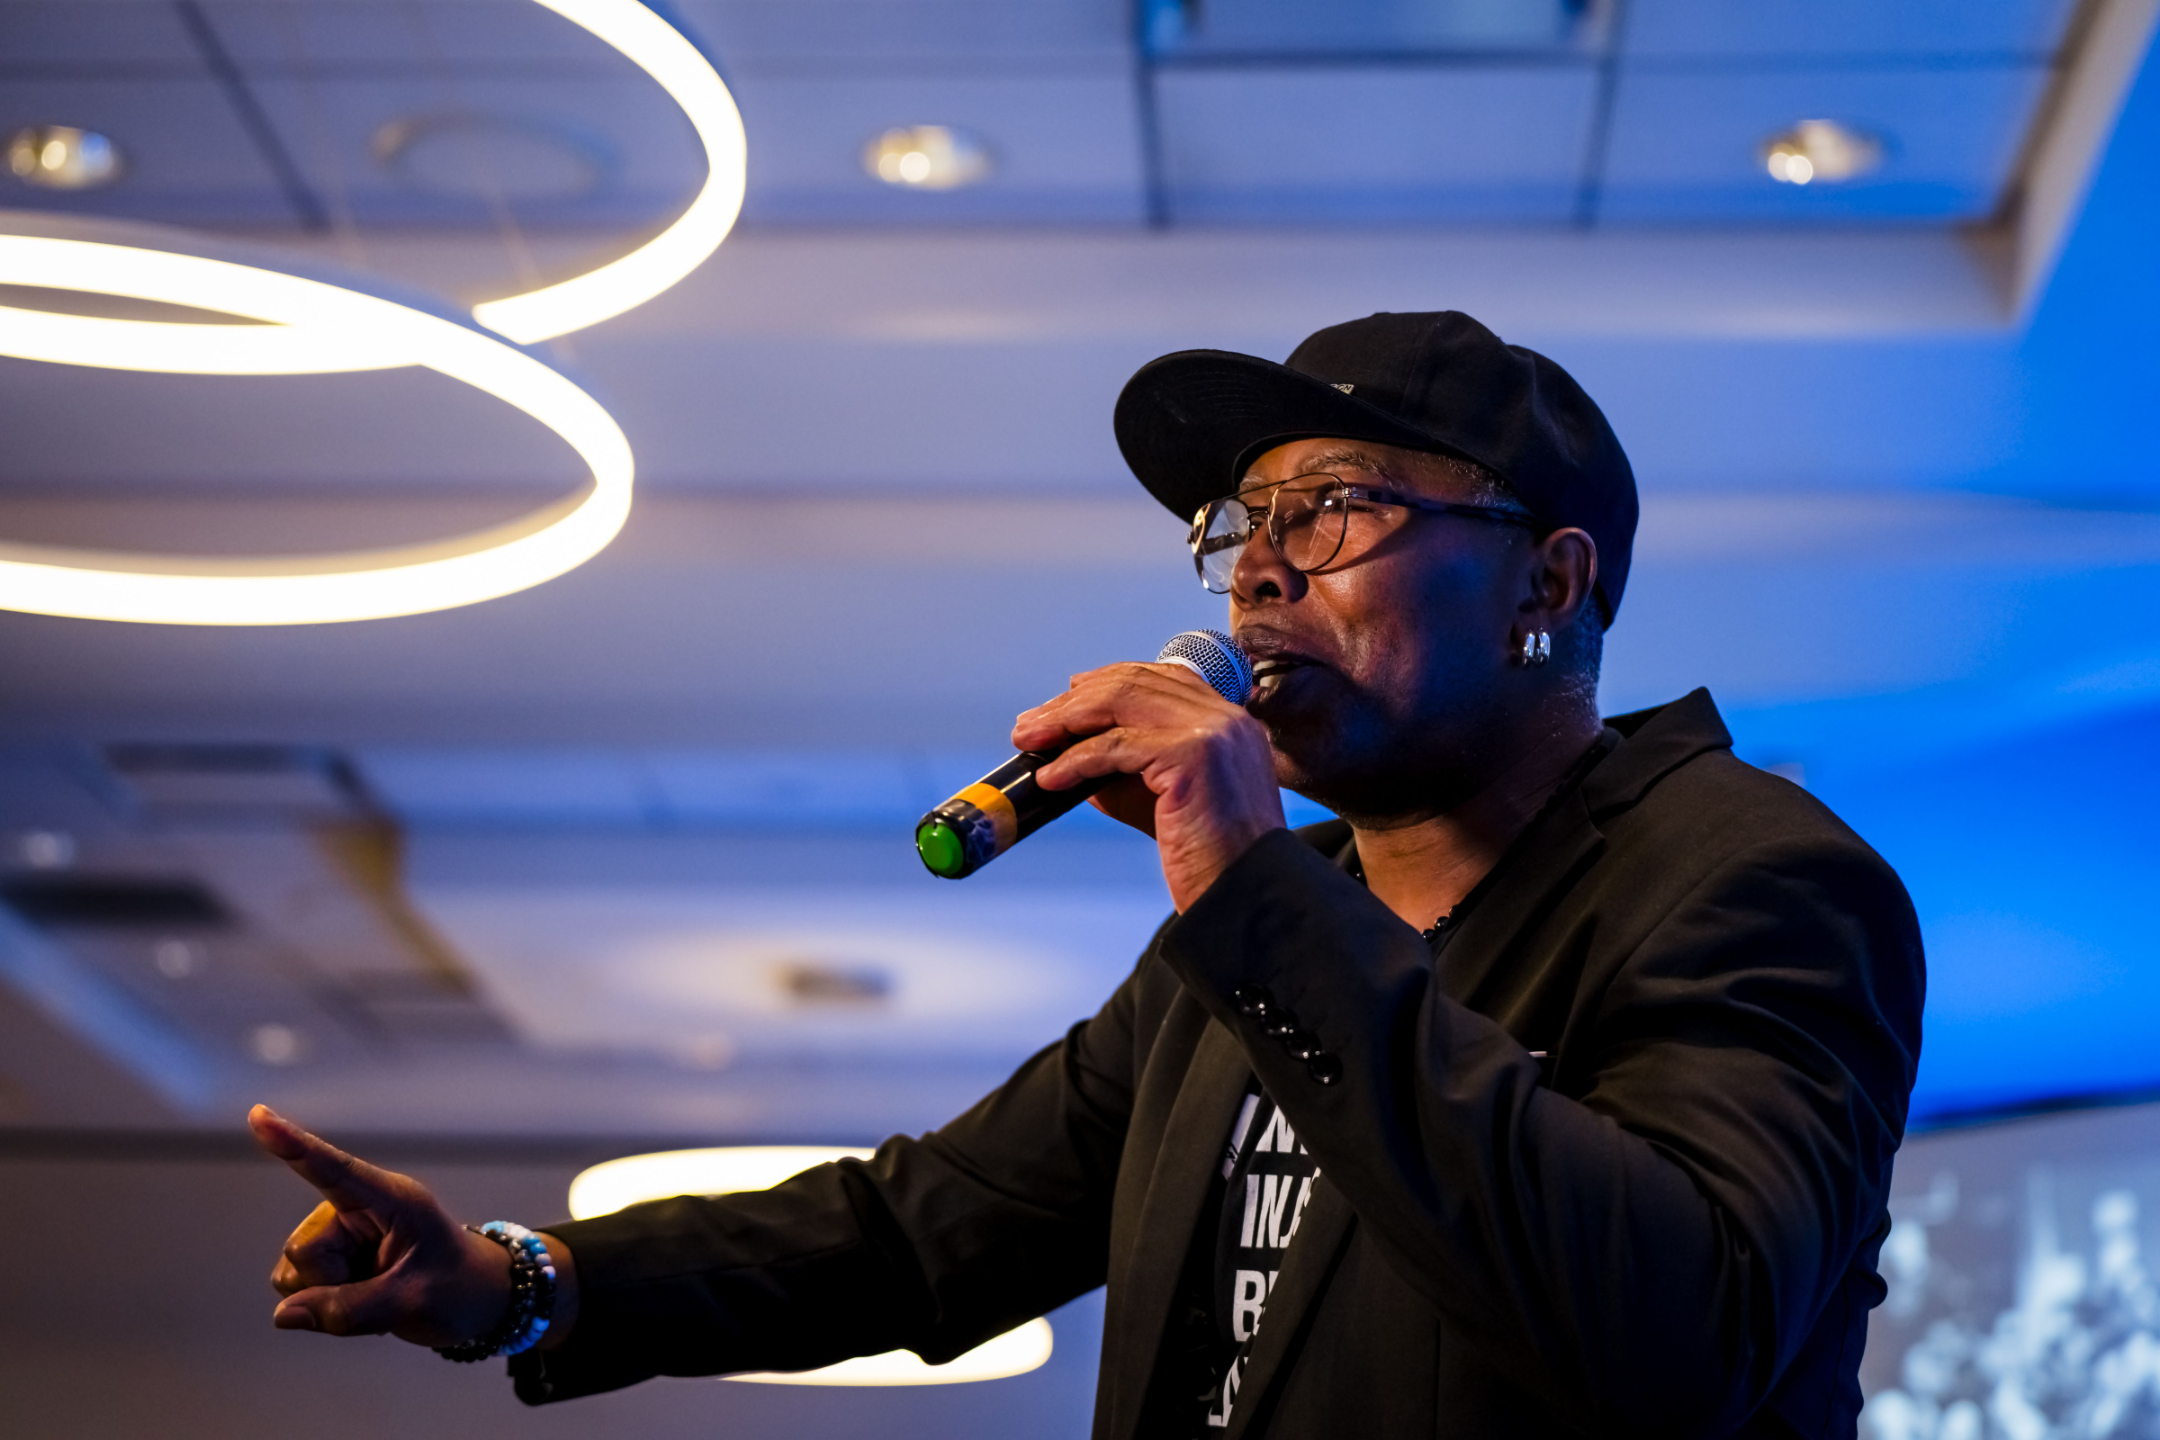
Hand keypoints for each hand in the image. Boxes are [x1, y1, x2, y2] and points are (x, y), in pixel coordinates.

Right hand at [249, 1104, 572, 1347]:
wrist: (480, 1303)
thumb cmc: (459, 1289)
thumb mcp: (414, 1302)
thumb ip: (349, 1310)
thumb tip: (284, 1315)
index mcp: (392, 1200)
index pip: (334, 1168)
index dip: (293, 1144)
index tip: (258, 1114)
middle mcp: (359, 1209)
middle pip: (304, 1248)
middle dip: (330, 1281)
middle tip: (385, 1290)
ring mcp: (342, 1235)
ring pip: (295, 1270)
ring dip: (326, 1294)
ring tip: (379, 1292)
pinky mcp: (333, 1260)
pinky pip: (297, 1287)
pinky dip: (321, 1303)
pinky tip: (362, 1299)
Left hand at [1014, 660, 1285, 910]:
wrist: (1246, 894)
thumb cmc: (1210, 858)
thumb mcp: (1160, 801)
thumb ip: (1124, 772)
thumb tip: (1070, 758)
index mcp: (1227, 721)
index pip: (1158, 677)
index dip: (1104, 682)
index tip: (1064, 699)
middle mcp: (1224, 716)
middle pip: (1133, 683)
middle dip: (1072, 702)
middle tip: (1030, 726)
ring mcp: (1212, 730)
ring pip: (1120, 702)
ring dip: (1064, 720)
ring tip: (1029, 741)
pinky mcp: (1192, 754)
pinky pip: (1115, 746)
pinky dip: (1075, 759)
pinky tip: (1052, 777)